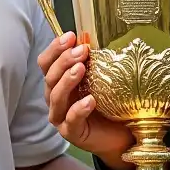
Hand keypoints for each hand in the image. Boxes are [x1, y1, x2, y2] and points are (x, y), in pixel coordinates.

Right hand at [38, 32, 135, 169]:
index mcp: (59, 81)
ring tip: (81, 69)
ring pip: (56, 97)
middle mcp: (56, 98)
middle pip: (50, 77)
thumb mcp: (101, 77)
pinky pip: (70, 120)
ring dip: (67, 80)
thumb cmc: (109, 102)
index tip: (70, 36)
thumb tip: (92, 37)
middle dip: (64, 61)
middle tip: (81, 51)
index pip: (47, 62)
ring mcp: (61, 116)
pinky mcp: (72, 133)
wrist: (122, 133)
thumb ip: (93, 61)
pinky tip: (90, 101)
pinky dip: (78, 109)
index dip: (55, 48)